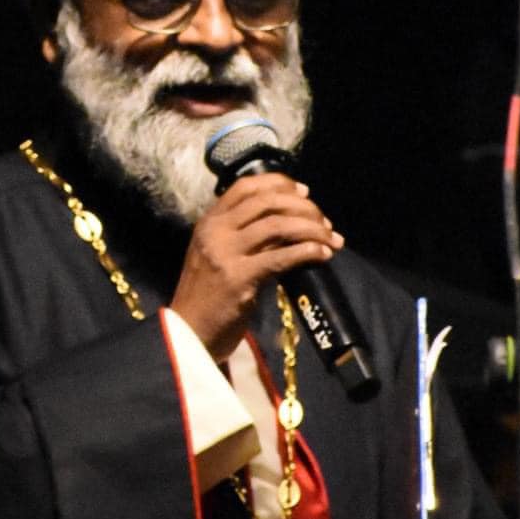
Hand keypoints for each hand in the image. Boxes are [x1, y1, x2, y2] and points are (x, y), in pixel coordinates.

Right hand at [171, 173, 343, 360]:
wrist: (187, 334)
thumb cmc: (207, 298)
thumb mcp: (217, 256)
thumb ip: (243, 237)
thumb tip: (288, 224)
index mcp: (210, 222)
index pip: (246, 186)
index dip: (280, 183)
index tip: (304, 192)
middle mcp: (216, 231)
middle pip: (268, 202)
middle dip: (305, 207)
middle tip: (326, 223)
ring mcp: (225, 253)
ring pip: (279, 225)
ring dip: (313, 229)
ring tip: (332, 240)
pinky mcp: (239, 278)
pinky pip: (282, 257)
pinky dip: (308, 252)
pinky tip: (322, 256)